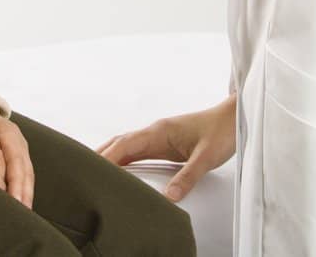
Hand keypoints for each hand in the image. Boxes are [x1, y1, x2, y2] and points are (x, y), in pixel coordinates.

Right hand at [95, 95, 236, 202]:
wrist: (235, 117)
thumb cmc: (222, 132)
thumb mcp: (206, 157)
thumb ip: (187, 177)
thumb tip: (169, 199)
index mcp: (159, 131)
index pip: (124, 145)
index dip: (105, 158)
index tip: (89, 171)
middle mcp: (154, 131)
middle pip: (119, 143)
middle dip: (99, 156)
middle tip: (80, 173)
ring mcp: (158, 136)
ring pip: (126, 145)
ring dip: (109, 156)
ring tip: (92, 172)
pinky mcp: (165, 142)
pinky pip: (137, 150)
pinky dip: (123, 158)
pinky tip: (119, 170)